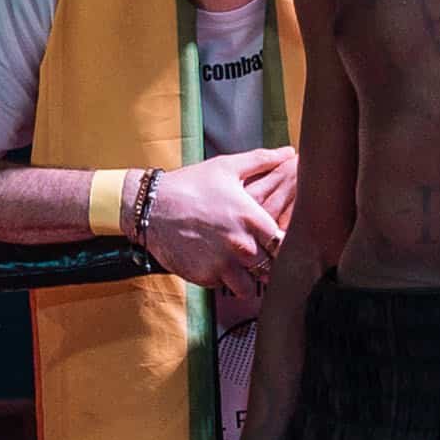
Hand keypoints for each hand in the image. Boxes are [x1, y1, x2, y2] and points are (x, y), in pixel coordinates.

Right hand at [139, 148, 294, 294]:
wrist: (150, 207)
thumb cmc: (190, 185)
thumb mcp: (226, 167)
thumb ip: (262, 160)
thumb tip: (289, 152)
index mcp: (251, 218)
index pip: (285, 243)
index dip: (284, 244)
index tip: (277, 241)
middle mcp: (241, 245)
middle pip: (272, 267)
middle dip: (268, 263)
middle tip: (261, 256)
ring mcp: (223, 264)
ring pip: (251, 286)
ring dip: (249, 278)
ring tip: (242, 267)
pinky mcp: (205, 277)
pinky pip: (225, 287)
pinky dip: (225, 280)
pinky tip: (219, 265)